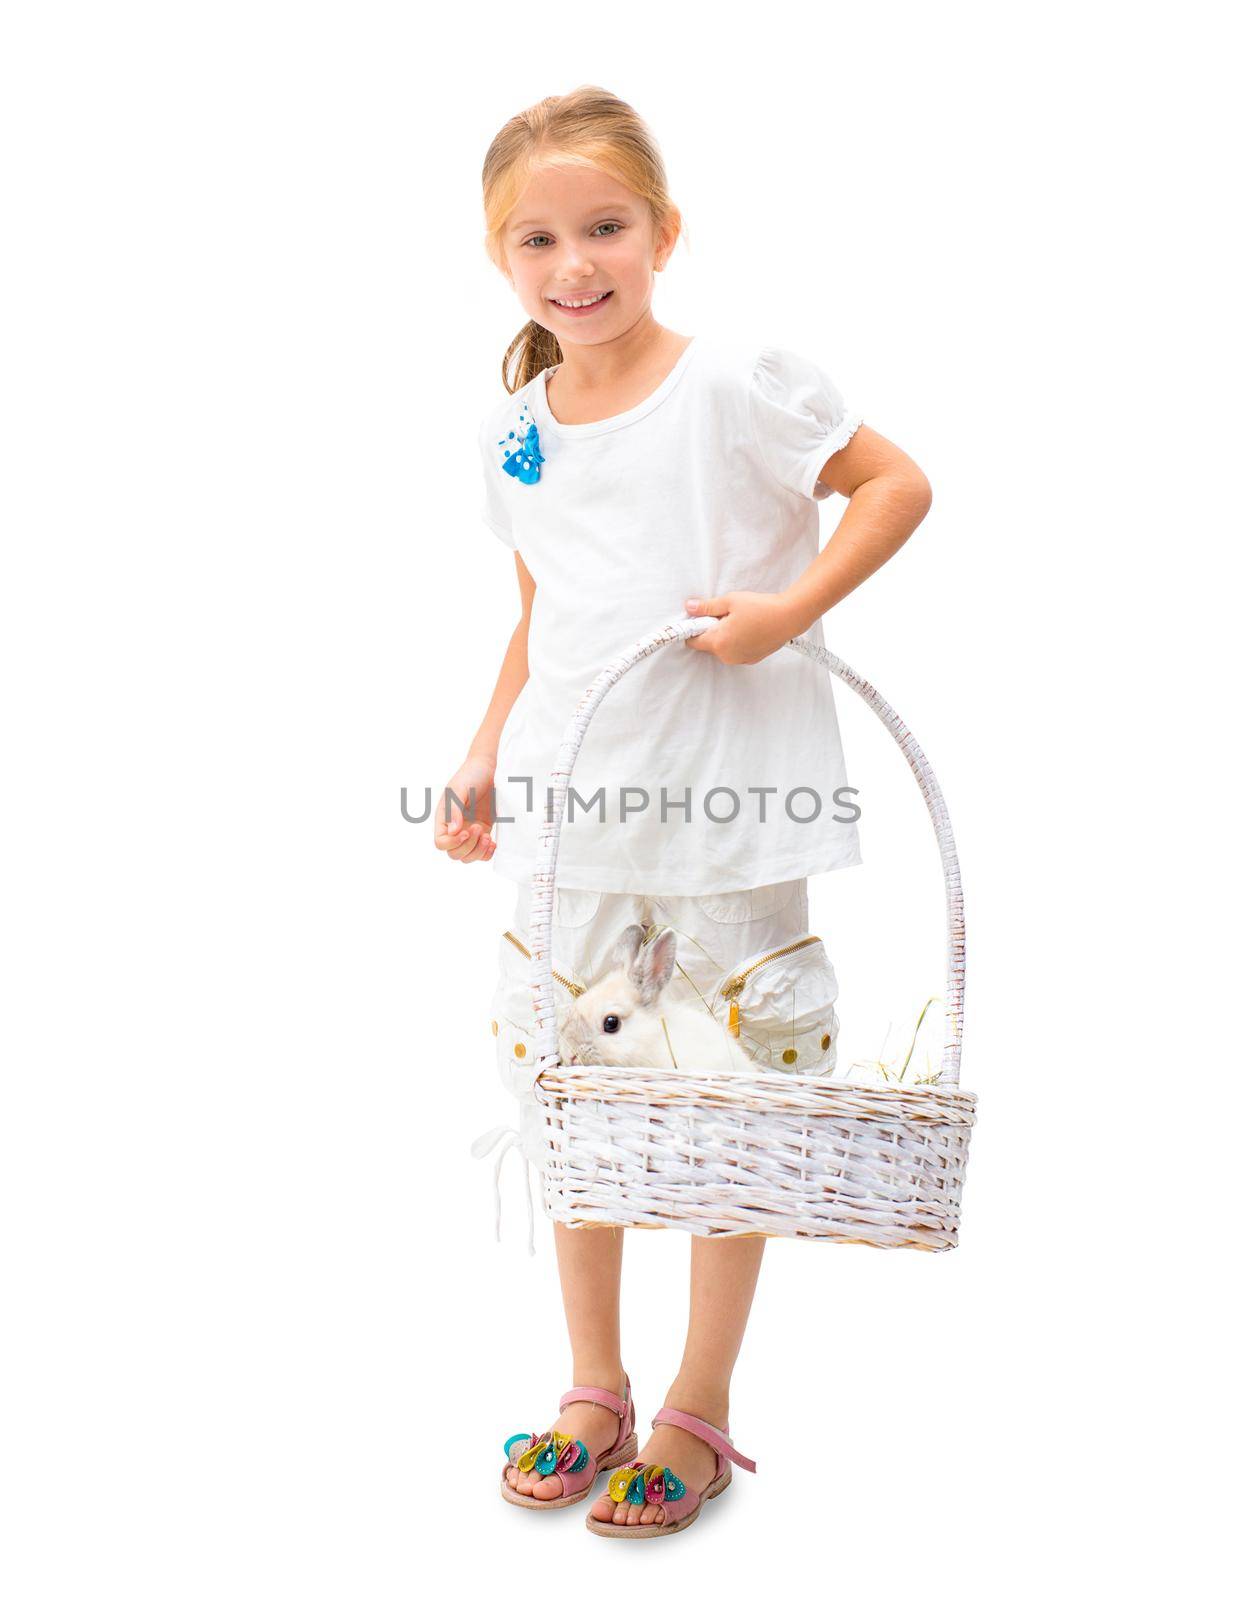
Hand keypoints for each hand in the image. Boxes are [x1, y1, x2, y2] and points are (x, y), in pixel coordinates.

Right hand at [434, 753, 498, 864]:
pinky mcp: (484, 832)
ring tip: (488, 837)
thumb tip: (453, 831)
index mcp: (443, 819)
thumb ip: (453, 810)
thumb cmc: (471, 775)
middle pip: (455, 854)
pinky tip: (493, 843)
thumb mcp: (459, 789)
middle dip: (468, 846)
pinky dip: (487, 854)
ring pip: (468, 857)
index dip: (453, 843)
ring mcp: (469, 832)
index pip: (441, 843)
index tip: (466, 830)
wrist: (491, 769)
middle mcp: (455, 828)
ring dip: (478, 852)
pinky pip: (482, 854)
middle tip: (479, 828)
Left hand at [682, 592, 807, 663]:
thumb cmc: (761, 608)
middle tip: (724, 614)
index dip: (693, 628)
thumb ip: (707, 607)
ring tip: (739, 620)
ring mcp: (739, 659)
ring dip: (724, 636)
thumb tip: (689, 607)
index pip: (692, 641)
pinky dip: (736, 641)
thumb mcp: (730, 601)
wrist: (789, 617)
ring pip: (722, 648)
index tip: (698, 618)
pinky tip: (748, 628)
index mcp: (719, 642)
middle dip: (711, 630)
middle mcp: (727, 656)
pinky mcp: (750, 659)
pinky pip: (735, 651)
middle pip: (707, 644)